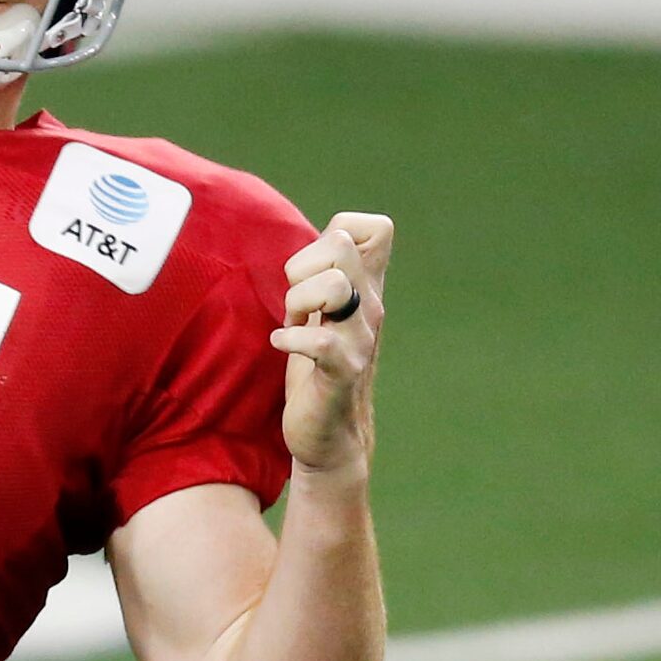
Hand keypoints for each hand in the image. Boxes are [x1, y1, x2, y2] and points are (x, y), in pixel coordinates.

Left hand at [274, 211, 391, 476]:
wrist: (330, 432)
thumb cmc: (318, 364)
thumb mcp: (325, 309)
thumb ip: (327, 272)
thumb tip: (330, 234)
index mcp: (365, 288)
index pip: (377, 228)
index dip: (337, 231)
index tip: (314, 270)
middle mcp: (370, 307)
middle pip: (342, 244)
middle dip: (302, 266)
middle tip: (297, 302)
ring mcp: (360, 338)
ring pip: (334, 286)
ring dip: (297, 303)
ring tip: (292, 324)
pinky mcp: (342, 371)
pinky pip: (319, 341)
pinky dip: (289, 339)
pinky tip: (282, 346)